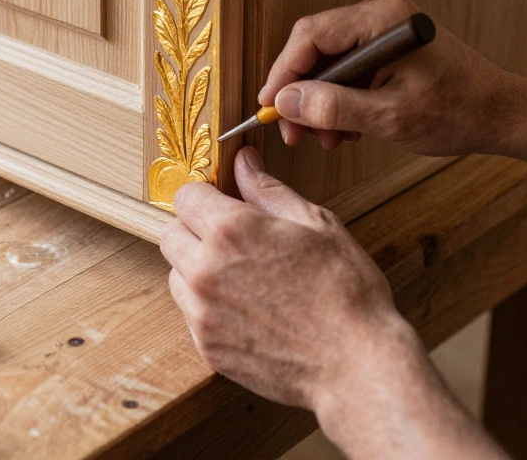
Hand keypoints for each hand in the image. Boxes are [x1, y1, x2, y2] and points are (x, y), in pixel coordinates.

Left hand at [160, 146, 413, 409]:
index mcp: (231, 231)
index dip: (206, 196)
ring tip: (245, 278)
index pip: (185, 196)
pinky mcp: (206, 346)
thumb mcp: (316, 224)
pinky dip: (209, 307)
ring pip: (176, 275)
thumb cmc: (346, 291)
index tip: (224, 203)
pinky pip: (191, 314)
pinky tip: (250, 309)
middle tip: (234, 240)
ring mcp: (201, 313)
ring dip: (198, 269)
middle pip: (170, 234)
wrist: (355, 364)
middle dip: (195, 230)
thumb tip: (243, 161)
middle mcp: (205, 270)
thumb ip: (268, 190)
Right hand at [259, 0, 526, 154]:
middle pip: (316, 47)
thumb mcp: (389, 118)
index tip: (269, 107)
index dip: (283, 73)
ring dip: (321, 101)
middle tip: (295, 133)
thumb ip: (333, 108)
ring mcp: (385, 30)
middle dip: (301, 93)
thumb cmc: (458, 112)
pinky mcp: (389, 48)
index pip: (311, 36)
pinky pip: (349, 68)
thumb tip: (286, 103)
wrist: (501, 114)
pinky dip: (340, 98)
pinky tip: (346, 128)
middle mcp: (381, 15)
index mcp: (382, 20)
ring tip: (327, 138)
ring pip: (330, 61)